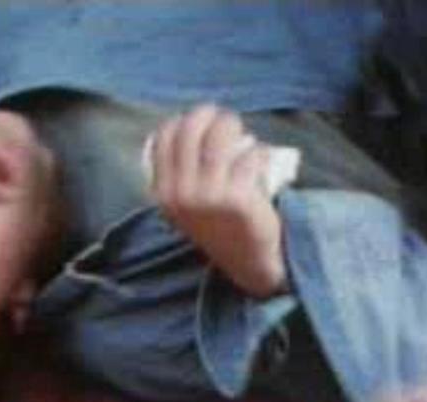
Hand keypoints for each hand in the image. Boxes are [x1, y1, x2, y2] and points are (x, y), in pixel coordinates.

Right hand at [149, 105, 288, 297]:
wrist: (248, 261)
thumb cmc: (220, 224)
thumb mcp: (187, 203)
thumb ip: (181, 171)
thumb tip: (195, 122)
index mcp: (163, 193)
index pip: (164, 137)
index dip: (183, 121)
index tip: (200, 121)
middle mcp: (181, 194)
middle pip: (191, 129)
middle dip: (210, 115)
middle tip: (226, 120)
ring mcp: (209, 196)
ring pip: (220, 136)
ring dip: (234, 125)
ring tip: (244, 133)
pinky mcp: (238, 198)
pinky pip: (250, 155)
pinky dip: (260, 151)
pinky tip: (263, 157)